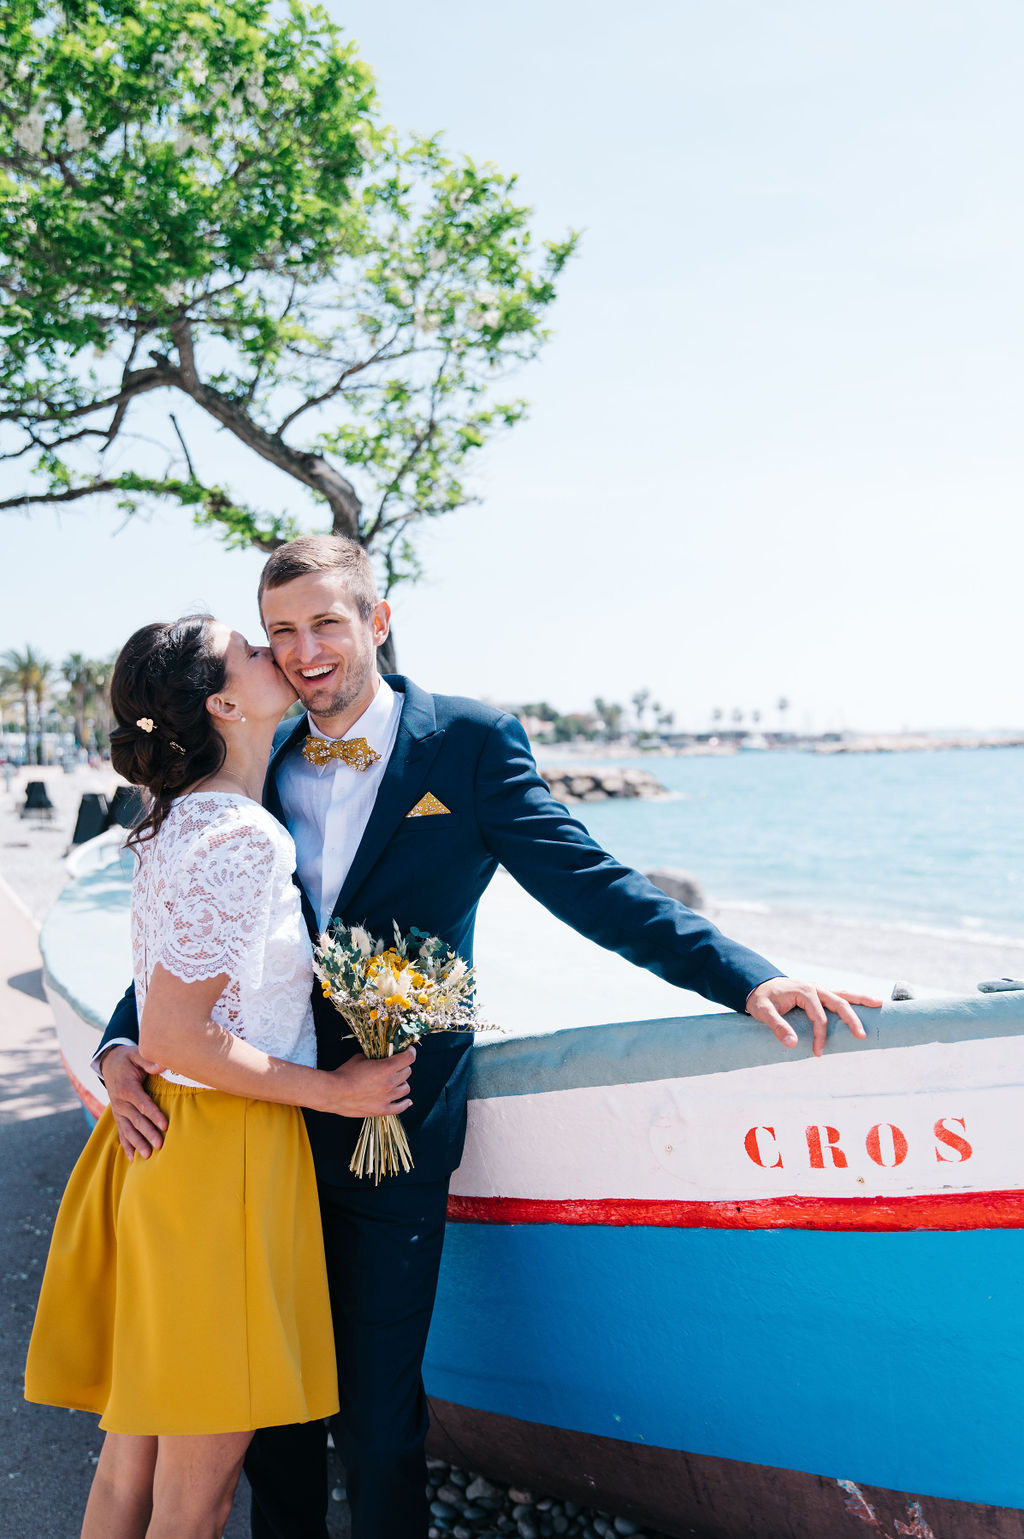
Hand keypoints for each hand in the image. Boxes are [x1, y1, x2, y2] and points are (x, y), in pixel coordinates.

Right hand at [99, 1044, 167, 1159]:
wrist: (110, 1063)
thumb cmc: (128, 1059)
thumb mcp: (136, 1055)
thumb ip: (148, 1061)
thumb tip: (162, 1065)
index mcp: (127, 1088)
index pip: (142, 1104)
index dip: (153, 1115)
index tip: (165, 1125)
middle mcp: (120, 1102)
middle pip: (136, 1120)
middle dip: (148, 1133)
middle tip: (160, 1145)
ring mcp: (118, 1111)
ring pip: (128, 1130)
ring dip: (137, 1143)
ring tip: (147, 1155)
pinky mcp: (118, 1116)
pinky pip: (121, 1133)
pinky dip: (126, 1146)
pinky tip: (133, 1158)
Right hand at [326, 1046, 415, 1117]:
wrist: (334, 1093)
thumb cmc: (345, 1074)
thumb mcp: (360, 1058)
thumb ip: (373, 1058)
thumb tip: (377, 1058)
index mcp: (386, 1068)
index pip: (409, 1058)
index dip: (410, 1052)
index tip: (409, 1050)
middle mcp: (390, 1083)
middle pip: (408, 1072)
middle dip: (403, 1067)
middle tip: (397, 1066)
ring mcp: (387, 1098)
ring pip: (406, 1089)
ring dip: (402, 1083)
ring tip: (396, 1081)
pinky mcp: (382, 1110)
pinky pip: (400, 1107)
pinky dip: (405, 1103)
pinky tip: (407, 1101)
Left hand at [746, 978, 881, 1057]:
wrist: (757, 986)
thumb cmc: (761, 999)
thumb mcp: (764, 1012)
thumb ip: (777, 1026)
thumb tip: (792, 1044)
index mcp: (804, 992)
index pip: (819, 1017)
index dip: (820, 1036)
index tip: (818, 1053)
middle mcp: (814, 988)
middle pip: (839, 1002)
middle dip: (851, 1019)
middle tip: (862, 1036)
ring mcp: (818, 988)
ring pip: (844, 994)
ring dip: (861, 999)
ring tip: (879, 1003)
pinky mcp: (819, 992)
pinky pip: (839, 995)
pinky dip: (853, 998)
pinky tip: (865, 1003)